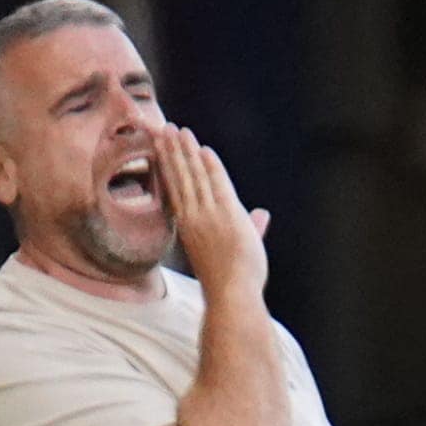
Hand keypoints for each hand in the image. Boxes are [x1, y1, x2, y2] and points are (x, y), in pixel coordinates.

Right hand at [154, 124, 268, 297]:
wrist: (232, 296)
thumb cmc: (235, 283)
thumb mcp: (241, 250)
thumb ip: (251, 228)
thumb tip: (262, 215)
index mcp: (190, 229)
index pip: (177, 190)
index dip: (170, 168)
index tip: (164, 149)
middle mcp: (194, 219)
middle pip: (180, 178)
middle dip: (171, 152)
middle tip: (163, 129)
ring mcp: (207, 216)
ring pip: (193, 176)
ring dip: (184, 151)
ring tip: (176, 130)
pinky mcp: (224, 215)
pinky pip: (214, 184)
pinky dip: (208, 166)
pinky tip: (202, 149)